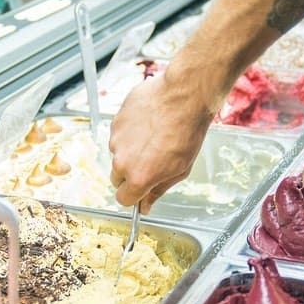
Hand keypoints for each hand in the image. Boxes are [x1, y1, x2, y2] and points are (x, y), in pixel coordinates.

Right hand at [109, 70, 215, 213]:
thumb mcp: (180, 170)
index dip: (134, 195)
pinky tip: (147, 123)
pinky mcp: (115, 121)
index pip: (123, 199)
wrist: (184, 97)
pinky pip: (119, 134)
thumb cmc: (187, 132)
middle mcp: (122, 160)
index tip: (141, 190)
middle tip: (151, 161)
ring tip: (153, 136)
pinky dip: (130, 132)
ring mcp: (116, 139)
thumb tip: (145, 206)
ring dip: (131, 150)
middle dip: (130, 174)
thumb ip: (158, 190)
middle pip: (117, 177)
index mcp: (139, 177)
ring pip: (118, 153)